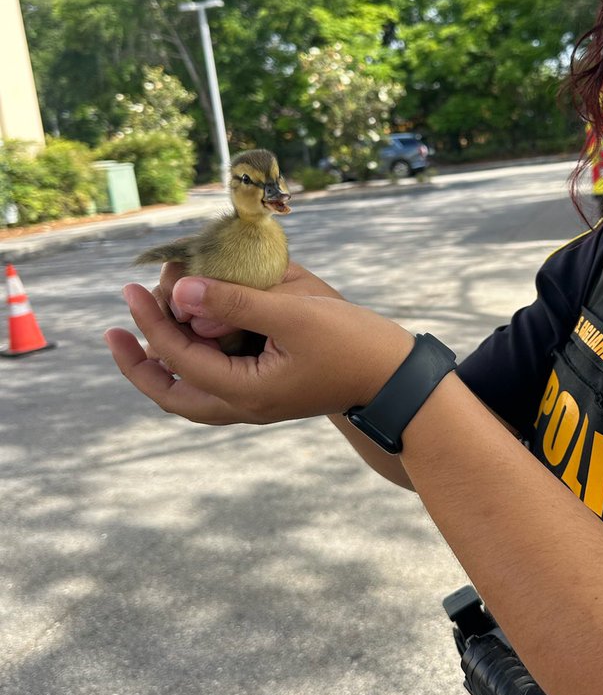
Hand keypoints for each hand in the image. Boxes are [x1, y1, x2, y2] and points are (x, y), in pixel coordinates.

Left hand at [105, 276, 412, 425]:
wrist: (396, 379)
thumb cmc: (353, 344)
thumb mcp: (295, 315)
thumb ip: (236, 302)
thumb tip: (181, 290)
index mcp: (245, 393)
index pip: (179, 358)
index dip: (150, 322)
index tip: (132, 288)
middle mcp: (244, 405)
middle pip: (172, 395)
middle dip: (139, 363)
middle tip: (114, 331)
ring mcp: (256, 402)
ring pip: (191, 394)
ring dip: (163, 364)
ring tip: (143, 331)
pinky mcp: (268, 392)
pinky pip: (214, 384)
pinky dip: (192, 362)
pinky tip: (193, 334)